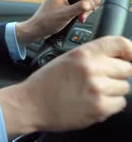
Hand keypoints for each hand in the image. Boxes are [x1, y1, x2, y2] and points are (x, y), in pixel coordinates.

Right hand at [0, 36, 131, 135]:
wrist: (30, 104)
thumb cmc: (46, 83)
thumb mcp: (66, 59)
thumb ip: (91, 56)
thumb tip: (118, 58)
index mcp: (83, 53)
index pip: (120, 44)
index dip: (131, 51)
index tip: (131, 58)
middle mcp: (92, 68)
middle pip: (126, 68)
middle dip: (116, 75)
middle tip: (99, 80)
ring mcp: (97, 88)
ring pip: (124, 87)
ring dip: (113, 91)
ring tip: (91, 93)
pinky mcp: (100, 107)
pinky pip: (120, 103)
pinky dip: (110, 105)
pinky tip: (91, 102)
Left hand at [16, 0, 101, 44]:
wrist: (36, 30)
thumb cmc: (47, 22)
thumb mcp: (67, 14)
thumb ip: (82, 6)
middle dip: (88, 1)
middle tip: (88, 11)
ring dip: (85, 8)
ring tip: (82, 17)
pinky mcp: (63, 5)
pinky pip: (76, 4)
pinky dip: (80, 11)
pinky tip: (79, 18)